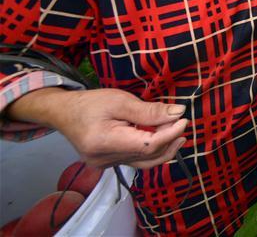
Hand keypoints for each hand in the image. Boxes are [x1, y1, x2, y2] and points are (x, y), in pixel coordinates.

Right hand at [21, 88, 188, 168]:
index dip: (169, 134)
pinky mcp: (107, 164)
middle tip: (182, 125)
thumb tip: (178, 114)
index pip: (147, 145)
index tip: (184, 121)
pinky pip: (135, 160)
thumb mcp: (121, 101)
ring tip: (177, 134)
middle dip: (169, 141)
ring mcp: (104, 165)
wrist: (63, 113)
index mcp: (104, 143)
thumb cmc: (91, 103)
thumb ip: (149, 111)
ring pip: (143, 162)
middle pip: (147, 156)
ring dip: (163, 148)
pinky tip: (160, 138)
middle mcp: (103, 160)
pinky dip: (150, 150)